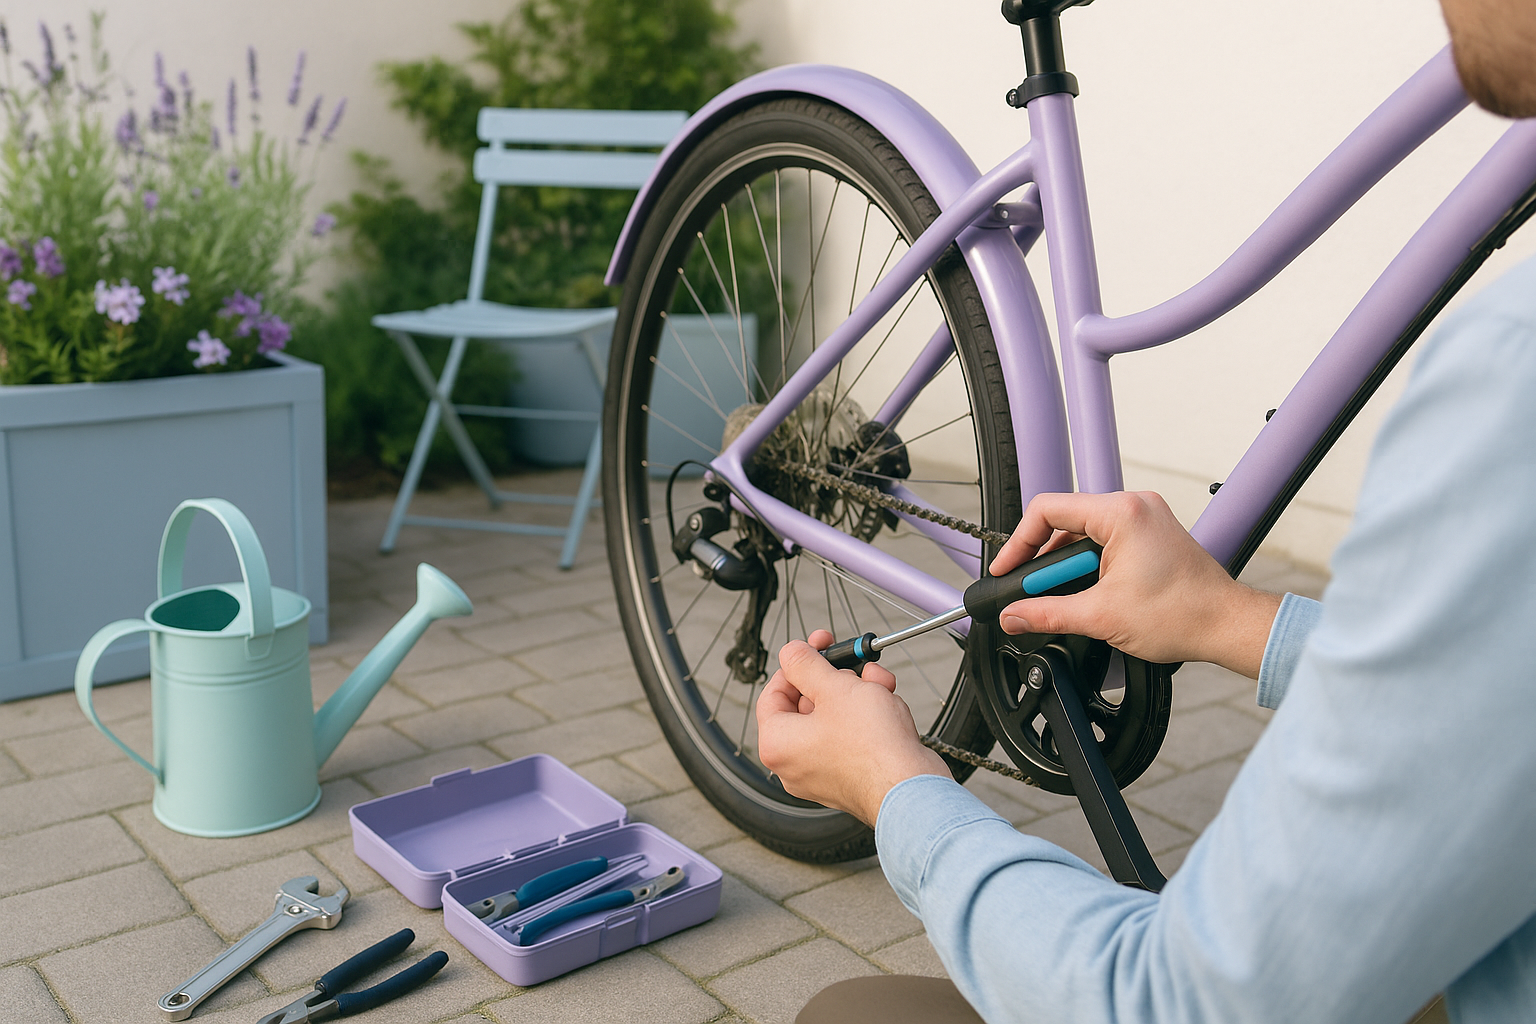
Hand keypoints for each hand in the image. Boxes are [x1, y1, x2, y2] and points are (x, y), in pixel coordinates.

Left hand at [756, 630, 950, 825]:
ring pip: (834, 717)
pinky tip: (887, 705)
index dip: (795, 665)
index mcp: (777, 744)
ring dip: (858, 693)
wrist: (912, 789)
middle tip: (852, 662)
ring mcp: (821, 773)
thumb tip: (790, 652)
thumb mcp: (834, 688)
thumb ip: (806, 664)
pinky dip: (867, 717)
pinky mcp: (849, 776)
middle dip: (836, 678)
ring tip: (878, 684)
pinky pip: (850, 737)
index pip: (773, 693)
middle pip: (807, 703)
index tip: (814, 649)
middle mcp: (793, 763)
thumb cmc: (872, 747)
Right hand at [989, 491, 1281, 677]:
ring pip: (1084, 531)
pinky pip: (1106, 539)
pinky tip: (1086, 591)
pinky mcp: (1152, 533)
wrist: (1226, 625)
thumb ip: (1046, 613)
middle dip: (1044, 559)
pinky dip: (1089, 563)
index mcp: (1121, 513)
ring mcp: (1145, 517)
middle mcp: (1134, 506)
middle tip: (1034, 592)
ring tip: (1062, 597)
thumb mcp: (1100, 616)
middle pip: (1065, 520)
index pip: (1047, 509)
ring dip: (1067, 564)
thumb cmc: (1183, 613)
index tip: (1008, 570)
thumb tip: (1012, 616)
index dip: (1019, 543)